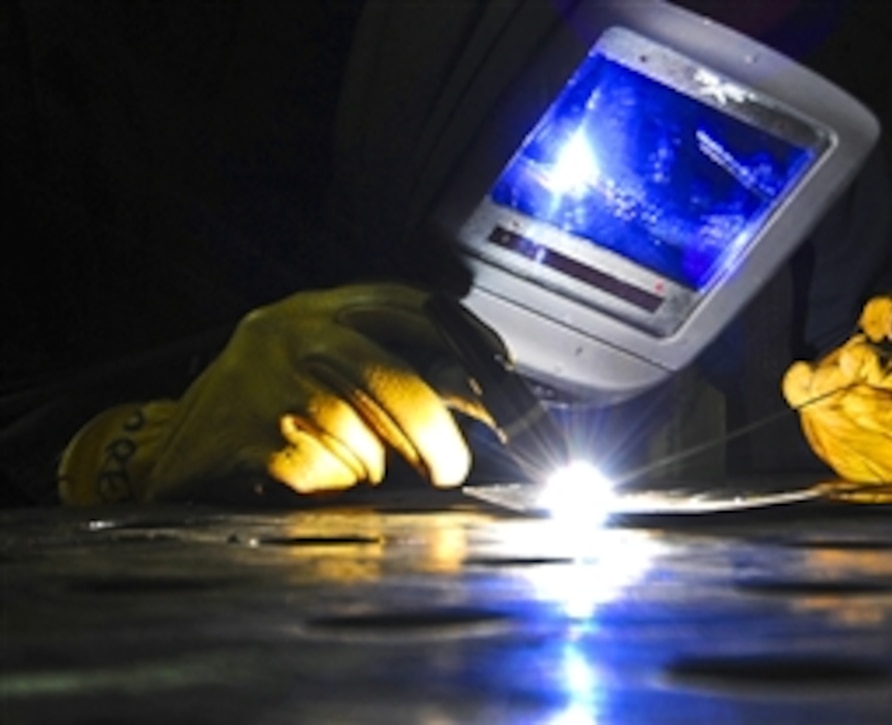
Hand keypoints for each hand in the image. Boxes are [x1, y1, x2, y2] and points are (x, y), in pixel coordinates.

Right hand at [58, 284, 498, 503]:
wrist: (175, 444)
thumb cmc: (264, 402)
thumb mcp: (321, 361)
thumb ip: (390, 368)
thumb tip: (475, 398)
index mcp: (317, 308)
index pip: (405, 304)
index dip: (462, 335)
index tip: (499, 365)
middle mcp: (294, 334)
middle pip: (392, 380)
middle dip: (434, 431)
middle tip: (452, 465)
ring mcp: (268, 382)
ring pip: (358, 434)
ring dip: (370, 464)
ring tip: (352, 465)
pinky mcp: (248, 434)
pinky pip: (321, 468)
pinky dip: (330, 482)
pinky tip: (310, 474)